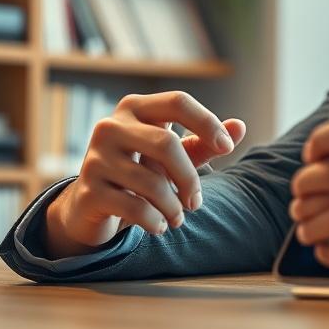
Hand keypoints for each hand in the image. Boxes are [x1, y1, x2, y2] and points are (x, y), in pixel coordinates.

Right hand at [45, 91, 245, 258]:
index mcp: (135, 108)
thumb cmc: (139, 172)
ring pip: (151, 182)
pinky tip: (159, 226)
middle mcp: (111, 126)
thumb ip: (204, 142)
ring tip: (178, 218)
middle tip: (196, 202)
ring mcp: (96, 157)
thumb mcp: (173, 156)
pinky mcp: (88, 190)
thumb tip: (240, 127)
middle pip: (166, 143)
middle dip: (189, 178)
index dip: (207, 123)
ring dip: (173, 207)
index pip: (177, 102)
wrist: (91, 205)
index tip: (227, 148)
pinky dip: (155, 221)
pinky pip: (134, 207)